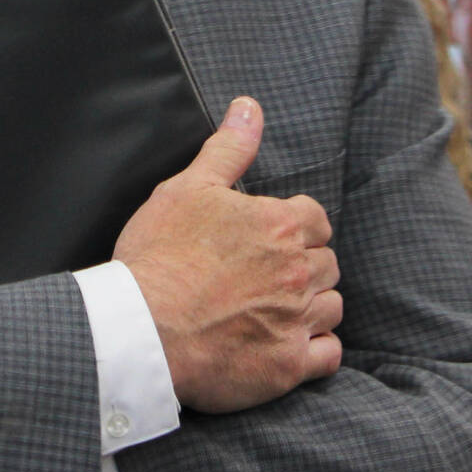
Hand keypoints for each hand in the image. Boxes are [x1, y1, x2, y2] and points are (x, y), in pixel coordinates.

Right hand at [113, 96, 342, 413]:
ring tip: (277, 310)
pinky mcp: (289, 364)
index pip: (316, 219)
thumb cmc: (159, 256)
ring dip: (313, 306)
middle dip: (304, 267)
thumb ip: (228, 148)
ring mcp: (296, 319)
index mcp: (281, 224)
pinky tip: (290, 344)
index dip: (295, 228)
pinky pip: (329, 354)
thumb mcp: (187, 188)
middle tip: (268, 277)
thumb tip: (249, 107)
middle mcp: (298, 270)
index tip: (271, 240)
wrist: (140, 329)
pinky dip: (317, 349)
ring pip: (332, 307)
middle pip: (327, 263)